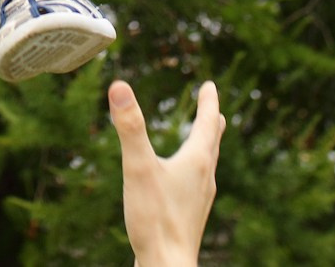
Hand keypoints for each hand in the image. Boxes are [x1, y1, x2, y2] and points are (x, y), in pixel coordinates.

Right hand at [111, 78, 226, 266]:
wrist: (167, 266)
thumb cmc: (155, 220)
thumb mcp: (137, 168)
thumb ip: (129, 128)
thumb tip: (119, 87)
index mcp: (196, 162)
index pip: (206, 123)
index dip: (208, 101)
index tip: (210, 85)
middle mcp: (203, 179)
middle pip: (211, 144)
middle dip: (211, 124)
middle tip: (215, 109)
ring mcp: (199, 200)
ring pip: (206, 166)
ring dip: (205, 148)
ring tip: (203, 143)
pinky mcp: (190, 217)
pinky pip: (197, 185)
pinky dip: (194, 171)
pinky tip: (182, 185)